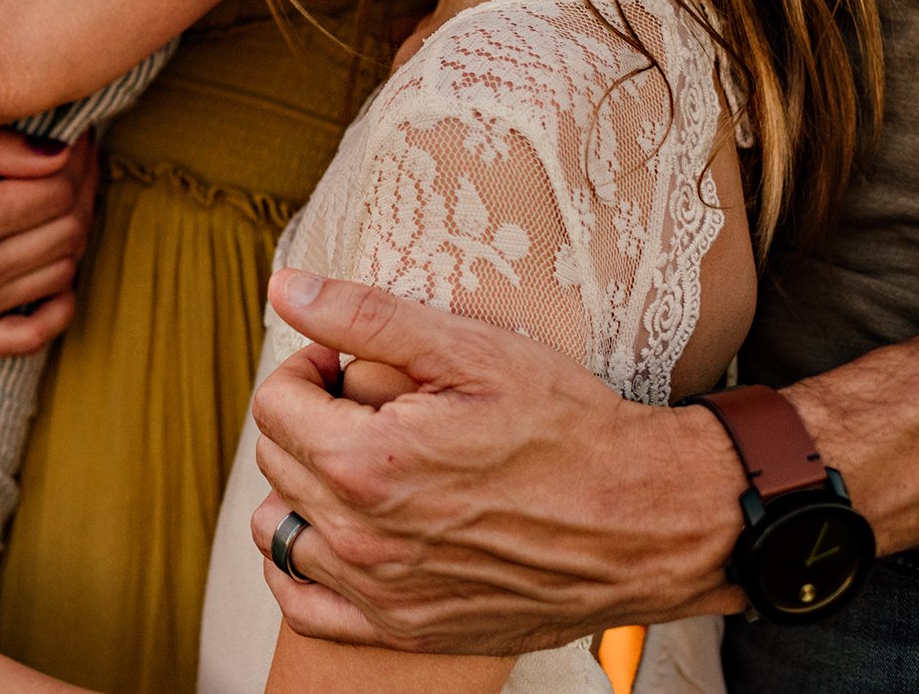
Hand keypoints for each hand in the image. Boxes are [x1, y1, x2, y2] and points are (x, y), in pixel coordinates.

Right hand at [0, 129, 99, 357]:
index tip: (76, 141)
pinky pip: (32, 334)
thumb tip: (62, 153)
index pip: (57, 192)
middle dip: (80, 192)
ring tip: (55, 205)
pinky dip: (58, 304)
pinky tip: (53, 272)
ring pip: (58, 274)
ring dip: (71, 236)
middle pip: (65, 232)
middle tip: (72, 168)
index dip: (77, 161)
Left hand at [246, 270, 746, 655]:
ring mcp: (383, 592)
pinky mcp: (407, 627)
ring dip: (303, 487)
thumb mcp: (472, 349)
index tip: (342, 365)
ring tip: (358, 461)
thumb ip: (365, 317)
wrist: (646, 519)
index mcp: (369, 464)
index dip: (304, 369)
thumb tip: (285, 290)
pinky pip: (306, 607)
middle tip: (364, 403)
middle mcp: (364, 538)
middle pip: (275, 462)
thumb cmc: (568, 427)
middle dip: (308, 418)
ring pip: (280, 530)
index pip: (272, 405)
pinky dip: (301, 567)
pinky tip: (337, 530)